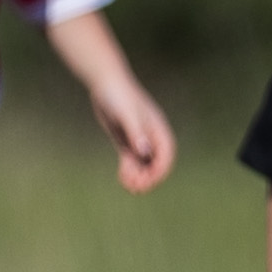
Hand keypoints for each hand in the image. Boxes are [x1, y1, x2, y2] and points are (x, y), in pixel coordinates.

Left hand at [88, 73, 176, 193]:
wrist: (105, 84)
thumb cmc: (119, 95)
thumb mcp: (127, 114)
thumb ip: (136, 133)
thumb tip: (145, 152)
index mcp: (158, 129)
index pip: (166, 155)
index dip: (160, 170)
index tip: (148, 180)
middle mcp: (151, 136)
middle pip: (156, 163)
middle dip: (148, 177)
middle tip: (135, 188)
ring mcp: (138, 139)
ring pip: (143, 164)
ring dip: (138, 177)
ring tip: (128, 185)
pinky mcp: (126, 141)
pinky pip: (131, 160)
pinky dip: (128, 170)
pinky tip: (122, 177)